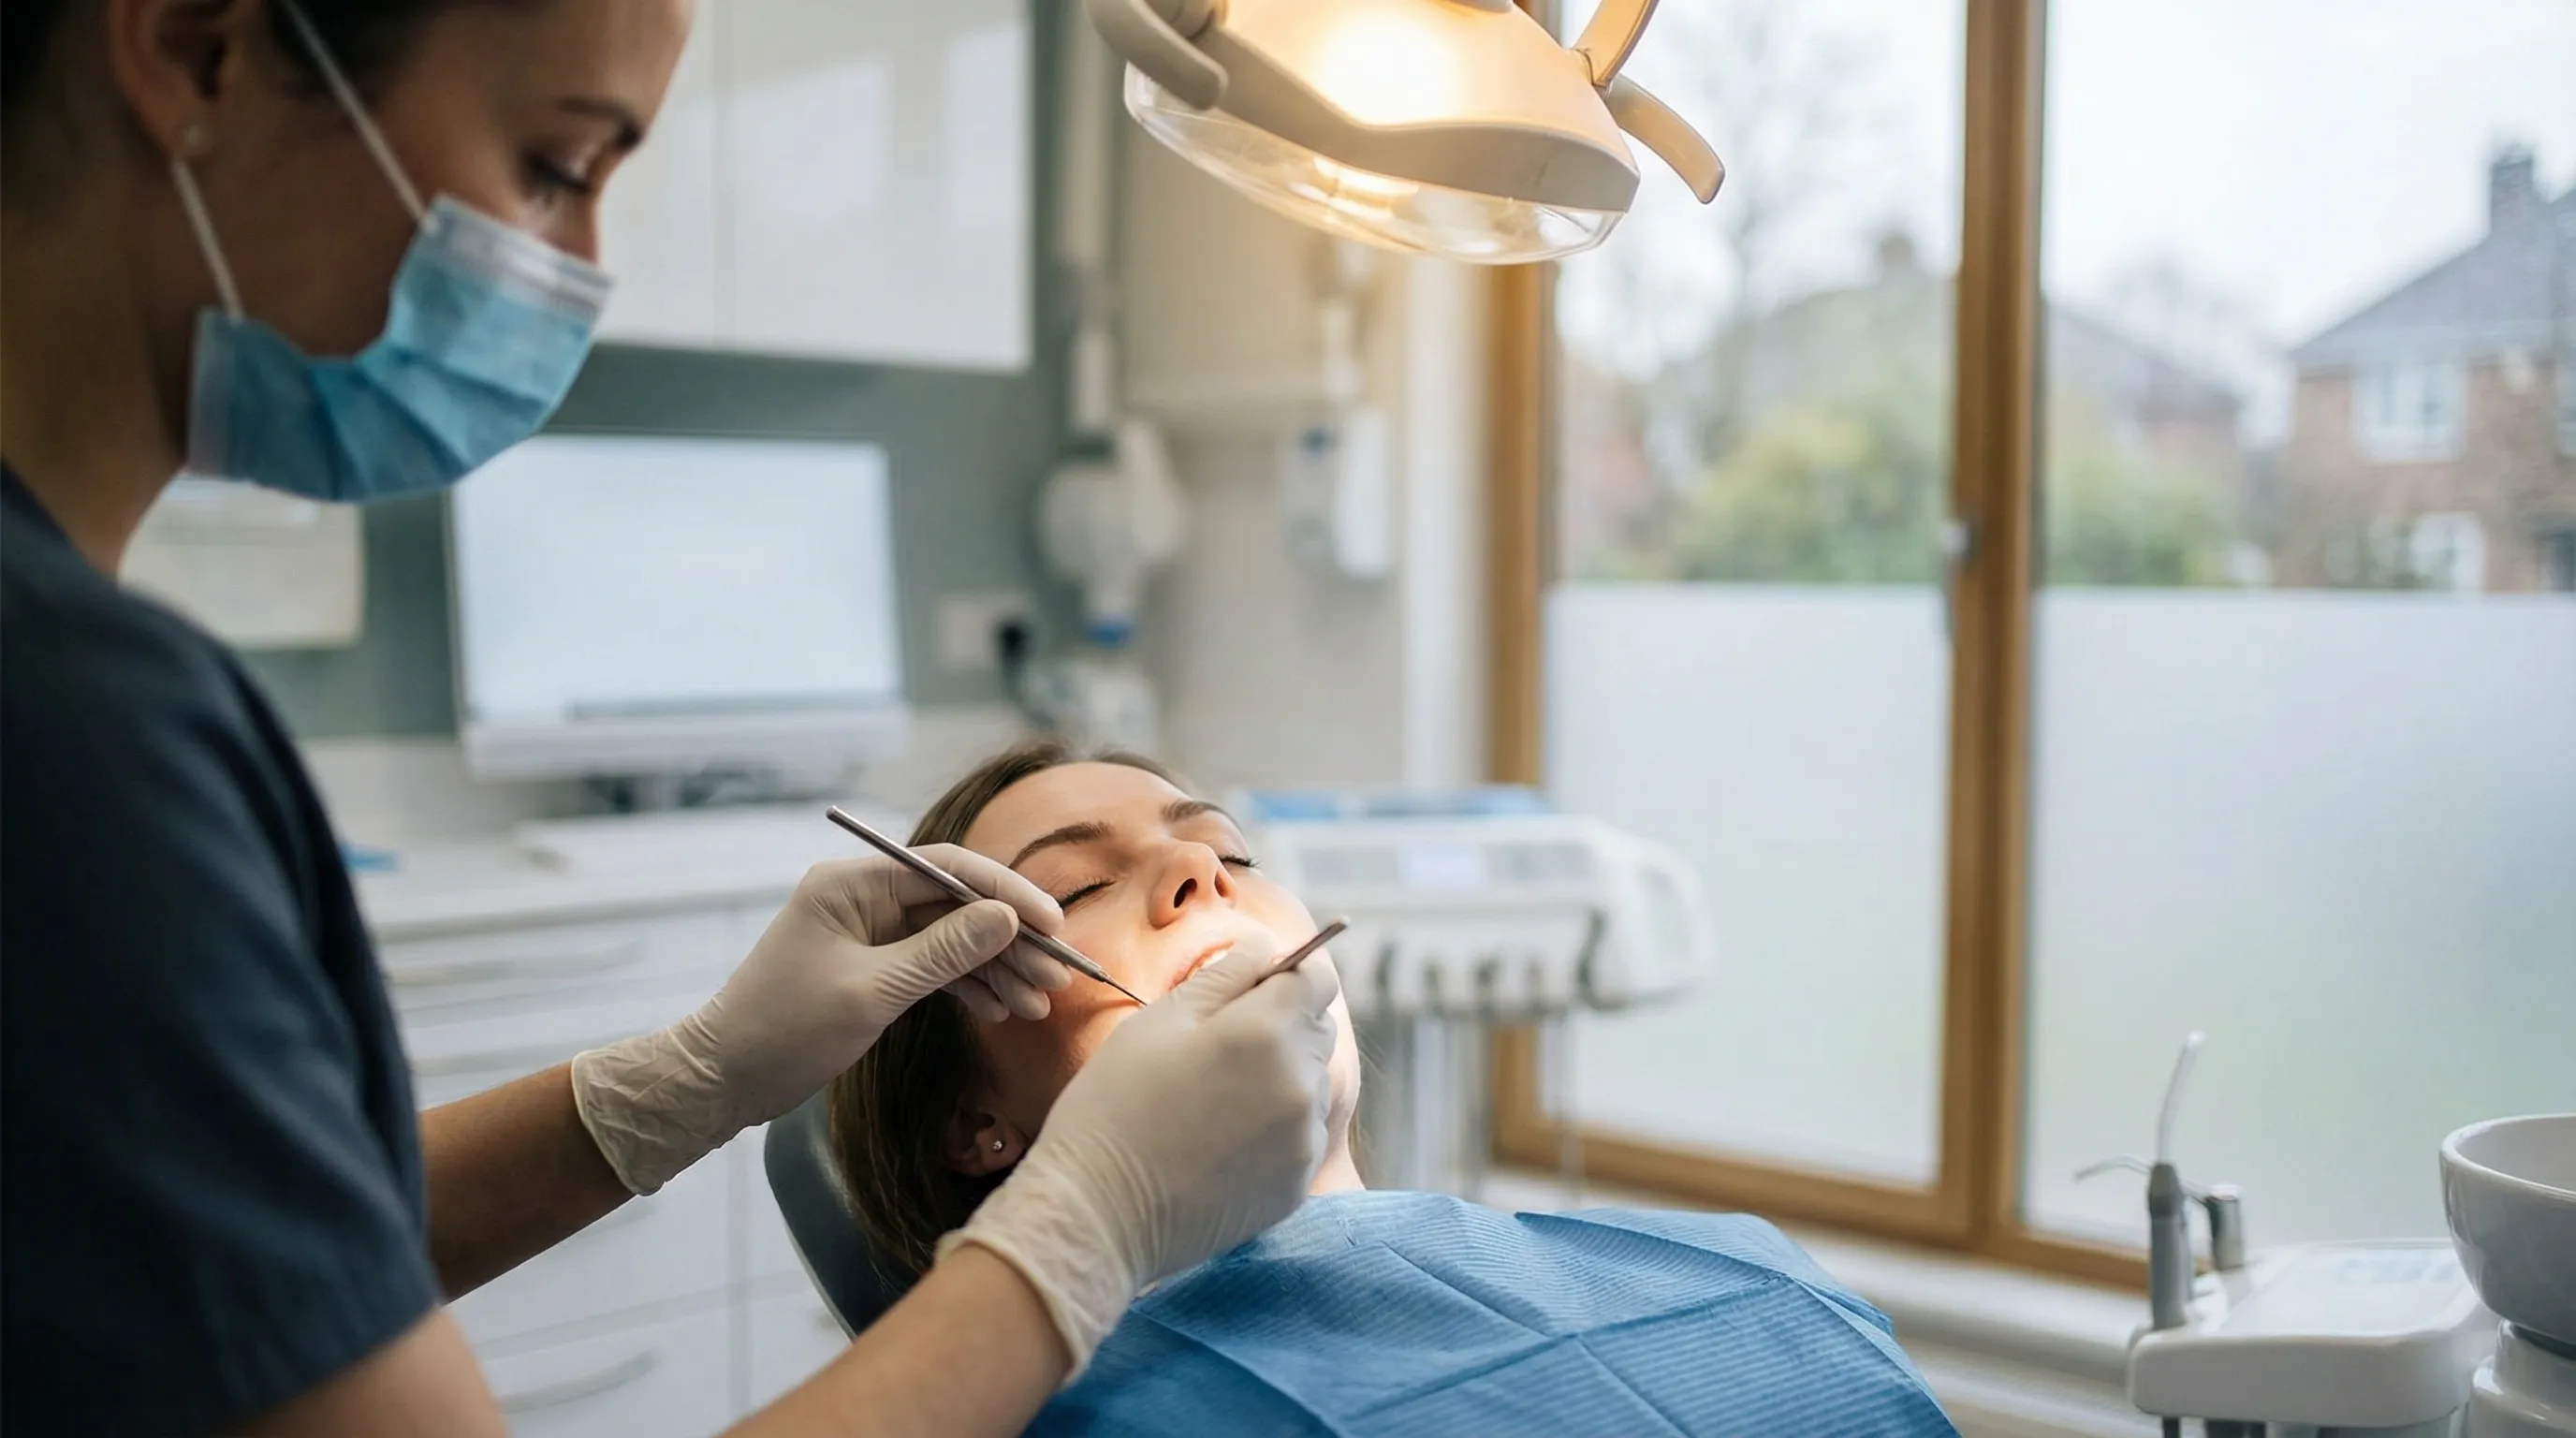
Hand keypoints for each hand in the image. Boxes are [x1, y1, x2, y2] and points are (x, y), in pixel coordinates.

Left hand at [573, 847, 1067, 1194]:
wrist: (723, 1079)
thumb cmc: (783, 1030)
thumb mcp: (870, 993)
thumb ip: (942, 954)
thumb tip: (1006, 919)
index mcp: (852, 884)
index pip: (947, 869)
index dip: (1007, 893)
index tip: (1053, 925)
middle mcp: (863, 898)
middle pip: (956, 905)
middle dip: (1010, 940)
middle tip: (1058, 974)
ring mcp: (869, 934)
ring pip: (952, 940)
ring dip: (996, 969)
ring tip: (1040, 1003)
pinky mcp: (873, 968)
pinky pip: (934, 967)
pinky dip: (968, 987)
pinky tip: (1002, 1010)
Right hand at [938, 931, 1340, 1373]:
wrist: (1098, 1215)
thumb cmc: (1115, 1105)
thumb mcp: (1160, 1019)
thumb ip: (1226, 974)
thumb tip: (1267, 949)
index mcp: (1267, 1031)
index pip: (1316, 979)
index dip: (1287, 974)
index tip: (1254, 986)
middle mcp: (1300, 1083)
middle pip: (1317, 1029)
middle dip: (1282, 1023)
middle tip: (1217, 1046)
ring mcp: (1303, 1139)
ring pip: (1312, 1083)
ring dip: (1280, 1077)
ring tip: (1213, 1099)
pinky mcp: (1297, 1184)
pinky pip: (1301, 1134)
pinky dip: (1275, 1127)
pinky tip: (1221, 1139)